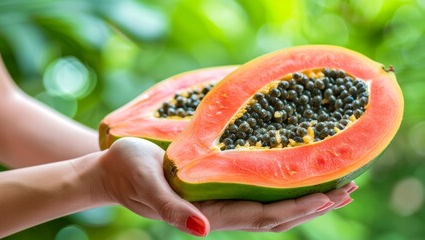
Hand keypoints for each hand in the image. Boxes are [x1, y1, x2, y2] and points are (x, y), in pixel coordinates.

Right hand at [95, 137, 356, 236]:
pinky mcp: (213, 190)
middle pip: (277, 215)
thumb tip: (203, 233)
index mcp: (209, 213)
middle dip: (314, 204)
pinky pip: (255, 193)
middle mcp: (219, 213)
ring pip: (270, 206)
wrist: (111, 171)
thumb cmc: (127, 172)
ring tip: (333, 185)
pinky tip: (291, 178)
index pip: (265, 215)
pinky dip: (280, 189)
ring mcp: (218, 203)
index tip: (333, 194)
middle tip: (349, 187)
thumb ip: (173, 211)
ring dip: (303, 198)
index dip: (300, 207)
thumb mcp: (147, 186)